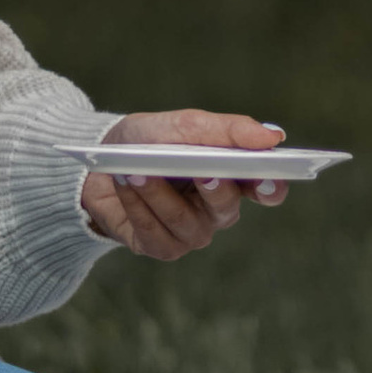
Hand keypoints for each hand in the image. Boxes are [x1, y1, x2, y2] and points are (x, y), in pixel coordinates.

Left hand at [80, 111, 288, 260]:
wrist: (98, 161)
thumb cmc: (149, 141)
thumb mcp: (185, 125)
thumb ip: (228, 130)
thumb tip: (273, 135)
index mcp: (233, 179)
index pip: (266, 191)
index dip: (272, 187)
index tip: (268, 176)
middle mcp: (216, 211)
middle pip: (226, 208)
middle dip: (213, 188)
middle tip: (202, 171)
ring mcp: (189, 233)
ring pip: (185, 221)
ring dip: (158, 192)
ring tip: (137, 169)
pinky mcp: (159, 247)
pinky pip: (154, 232)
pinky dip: (137, 204)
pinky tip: (125, 182)